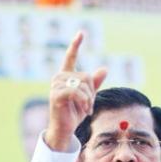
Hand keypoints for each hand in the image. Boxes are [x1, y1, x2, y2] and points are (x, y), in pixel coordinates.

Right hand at [44, 31, 106, 150]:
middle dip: (92, 92)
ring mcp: (56, 85)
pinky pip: (77, 92)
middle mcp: (59, 78)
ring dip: (89, 99)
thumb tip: (105, 68)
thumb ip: (95, 83)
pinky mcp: (56, 94)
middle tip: (89, 105)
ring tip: (86, 109)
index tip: (81, 33)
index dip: (75, 45)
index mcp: (66, 76)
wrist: (65, 128)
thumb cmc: (74, 112)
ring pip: (83, 85)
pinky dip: (85, 102)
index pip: (70, 57)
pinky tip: (85, 110)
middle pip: (86, 76)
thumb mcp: (88, 96)